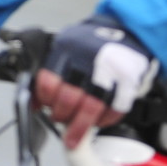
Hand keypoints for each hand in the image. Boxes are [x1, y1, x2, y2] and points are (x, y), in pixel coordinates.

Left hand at [38, 17, 158, 149]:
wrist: (130, 27)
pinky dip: (104, 121)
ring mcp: (110, 74)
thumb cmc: (95, 40)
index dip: (45, 100)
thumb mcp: (67, 45)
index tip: (44, 107)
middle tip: (60, 120)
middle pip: (69, 99)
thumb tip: (36, 100)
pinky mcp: (128, 84)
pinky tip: (97, 121)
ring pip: (91, 109)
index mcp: (68, 50)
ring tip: (74, 138)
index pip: (48, 82)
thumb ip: (53, 69)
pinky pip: (114, 111)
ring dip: (80, 128)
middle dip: (61, 116)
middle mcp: (88, 62)